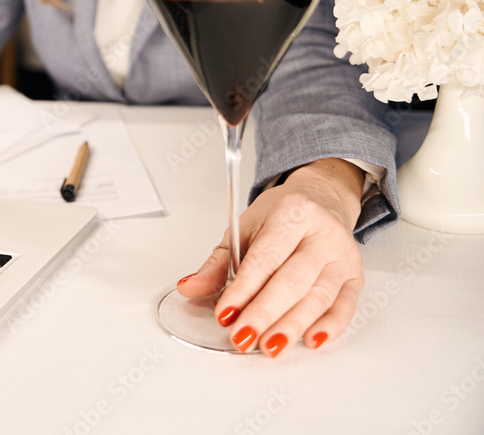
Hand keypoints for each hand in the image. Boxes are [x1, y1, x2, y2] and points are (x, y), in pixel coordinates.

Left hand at [176, 158, 364, 357]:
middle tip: (243, 336)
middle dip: (265, 313)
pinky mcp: (356, 276)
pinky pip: (346, 306)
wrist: (319, 201)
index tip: (224, 313)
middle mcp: (323, 233)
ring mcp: (343, 255)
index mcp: (292, 213)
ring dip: (291, 326)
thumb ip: (218, 264)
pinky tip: (310, 341)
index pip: (265, 258)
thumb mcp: (243, 230)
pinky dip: (329, 326)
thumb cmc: (278, 217)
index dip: (243, 289)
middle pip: (293, 281)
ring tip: (268, 346)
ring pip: (319, 297)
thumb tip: (190, 288)